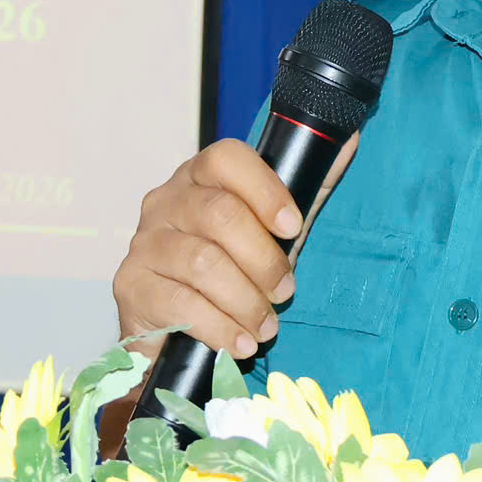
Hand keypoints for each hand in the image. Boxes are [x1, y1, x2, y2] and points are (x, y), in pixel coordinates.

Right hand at [112, 135, 355, 356]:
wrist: (174, 328)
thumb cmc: (230, 272)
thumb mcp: (271, 231)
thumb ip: (306, 189)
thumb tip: (351, 139)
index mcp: (199, 178)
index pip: (227, 158)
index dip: (265, 190)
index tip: (293, 228)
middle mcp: (165, 202)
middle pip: (219, 215)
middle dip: (264, 261)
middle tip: (285, 291)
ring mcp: (144, 243)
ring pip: (203, 263)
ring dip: (246, 301)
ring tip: (266, 326)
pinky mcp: (130, 286)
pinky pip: (181, 304)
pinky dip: (221, 328)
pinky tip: (241, 342)